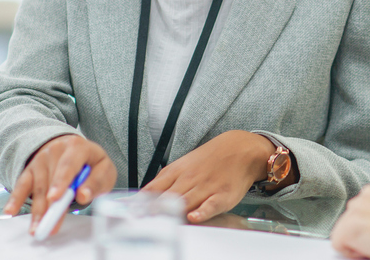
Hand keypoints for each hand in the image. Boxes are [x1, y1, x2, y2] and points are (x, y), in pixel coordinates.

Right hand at [3, 134, 116, 235]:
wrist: (73, 150)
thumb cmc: (91, 163)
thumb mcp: (104, 169)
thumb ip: (97, 182)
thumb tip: (83, 195)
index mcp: (77, 147)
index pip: (69, 164)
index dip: (62, 181)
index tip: (56, 198)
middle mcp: (56, 150)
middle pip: (51, 181)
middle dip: (50, 205)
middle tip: (49, 224)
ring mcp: (40, 160)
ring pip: (38, 188)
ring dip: (37, 210)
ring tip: (37, 229)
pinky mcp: (30, 170)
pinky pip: (22, 186)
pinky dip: (15, 199)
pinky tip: (10, 211)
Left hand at [140, 130, 275, 222]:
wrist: (240, 148)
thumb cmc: (210, 159)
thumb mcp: (183, 165)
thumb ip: (165, 182)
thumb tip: (143, 196)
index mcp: (177, 172)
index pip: (153, 188)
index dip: (140, 201)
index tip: (128, 212)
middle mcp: (189, 180)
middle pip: (166, 198)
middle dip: (152, 210)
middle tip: (139, 221)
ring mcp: (206, 188)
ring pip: (186, 201)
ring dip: (172, 212)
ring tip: (159, 221)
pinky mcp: (222, 196)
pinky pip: (211, 205)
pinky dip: (203, 211)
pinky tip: (194, 216)